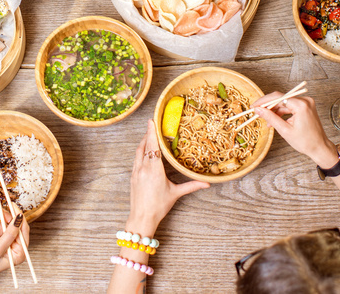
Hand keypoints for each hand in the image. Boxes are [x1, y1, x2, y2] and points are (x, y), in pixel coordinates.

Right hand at [0, 209, 29, 290]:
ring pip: (2, 224)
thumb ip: (9, 234)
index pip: (23, 230)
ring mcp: (4, 242)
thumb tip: (19, 219)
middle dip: (0, 224)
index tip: (12, 205)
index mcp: (18, 253)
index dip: (18, 216)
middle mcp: (13, 247)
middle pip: (12, 224)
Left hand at [127, 119, 208, 234]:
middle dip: (148, 134)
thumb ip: (191, 186)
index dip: (152, 133)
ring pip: (138, 151)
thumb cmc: (159, 206)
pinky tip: (144, 151)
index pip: (153, 146)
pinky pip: (136, 159)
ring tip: (148, 135)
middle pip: (144, 146)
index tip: (151, 122)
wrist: (141, 217)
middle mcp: (143, 168)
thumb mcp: (176, 194)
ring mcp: (136, 171)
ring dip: (143, 142)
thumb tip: (207, 184)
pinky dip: (140, 151)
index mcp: (154, 170)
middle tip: (152, 124)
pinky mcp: (132, 176)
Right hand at [251, 94, 338, 167]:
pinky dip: (282, 112)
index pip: (278, 97)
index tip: (254, 106)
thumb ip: (270, 118)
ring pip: (284, 102)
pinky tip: (275, 119)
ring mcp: (306, 103)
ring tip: (266, 120)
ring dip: (274, 110)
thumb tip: (258, 110)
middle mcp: (305, 100)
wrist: (320, 147)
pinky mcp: (306, 106)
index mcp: (301, 105)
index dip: (264, 101)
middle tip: (257, 112)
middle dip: (268, 106)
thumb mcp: (285, 130)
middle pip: (281, 98)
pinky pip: (290, 106)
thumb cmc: (305, 142)